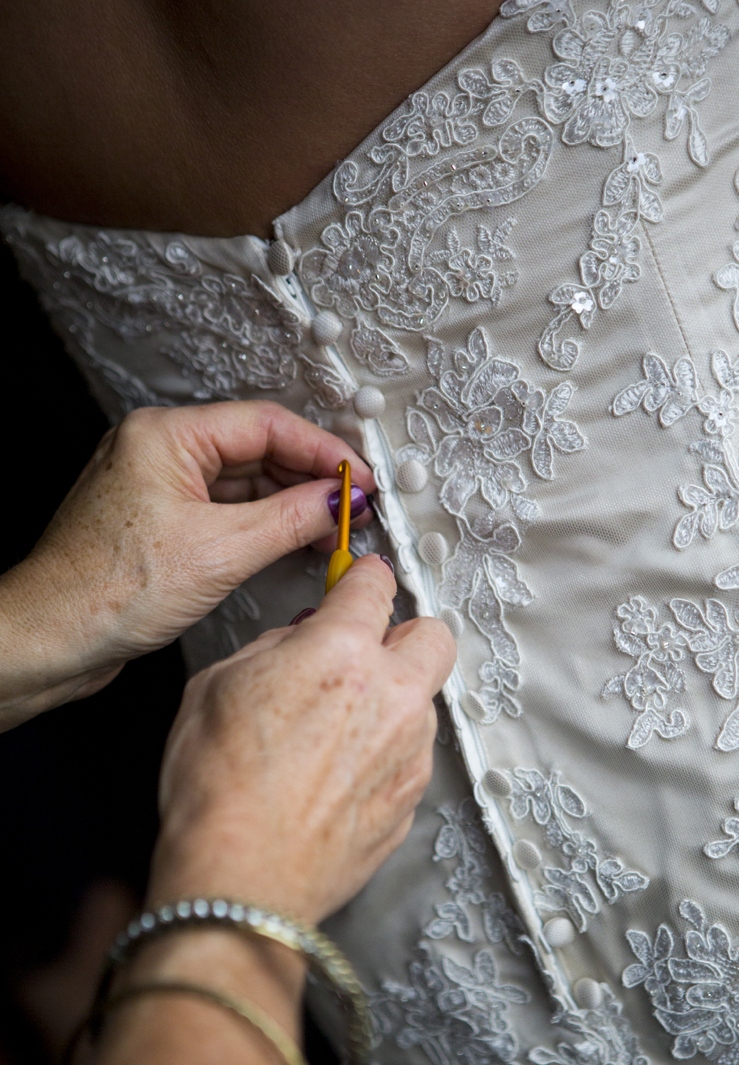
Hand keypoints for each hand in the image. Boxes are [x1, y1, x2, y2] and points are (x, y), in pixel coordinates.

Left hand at [0, 401, 374, 728]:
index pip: (265, 424)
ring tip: (331, 531)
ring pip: (242, 482)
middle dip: (309, 479)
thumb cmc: (107, 592)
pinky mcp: (158, 521)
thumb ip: (292, 519)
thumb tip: (341, 500)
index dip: (323, 451)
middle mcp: (157, 450)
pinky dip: (261, 525)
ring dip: (289, 505)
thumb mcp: (220, 552)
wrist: (49, 639)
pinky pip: (223, 509)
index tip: (362, 479)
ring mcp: (156, 485)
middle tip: (354, 509)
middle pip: (256, 449)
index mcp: (163, 435)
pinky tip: (292, 543)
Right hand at [151, 556, 455, 924]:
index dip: (362, 578)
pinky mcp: (410, 801)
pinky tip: (336, 778)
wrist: (240, 881)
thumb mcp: (217, 686)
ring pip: (422, 702)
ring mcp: (409, 753)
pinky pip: (410, 757)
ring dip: (392, 703)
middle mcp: (392, 697)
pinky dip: (384, 756)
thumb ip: (274, 647)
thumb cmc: (218, 788)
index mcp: (342, 654)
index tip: (359, 582)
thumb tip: (301, 638)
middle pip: (433, 636)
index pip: (373, 587)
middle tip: (364, 651)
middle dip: (404, 634)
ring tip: (335, 733)